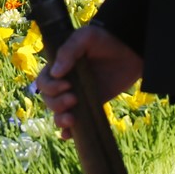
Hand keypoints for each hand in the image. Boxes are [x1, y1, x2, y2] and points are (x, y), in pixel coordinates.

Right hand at [35, 25, 142, 139]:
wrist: (131, 51)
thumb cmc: (105, 40)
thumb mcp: (85, 37)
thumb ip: (69, 51)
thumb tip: (55, 73)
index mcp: (59, 66)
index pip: (44, 81)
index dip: (50, 87)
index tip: (66, 85)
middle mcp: (65, 82)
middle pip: (48, 99)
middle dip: (56, 103)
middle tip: (74, 98)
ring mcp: (77, 95)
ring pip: (58, 112)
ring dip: (59, 119)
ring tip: (72, 119)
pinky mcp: (90, 106)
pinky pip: (76, 123)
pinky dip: (69, 132)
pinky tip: (69, 136)